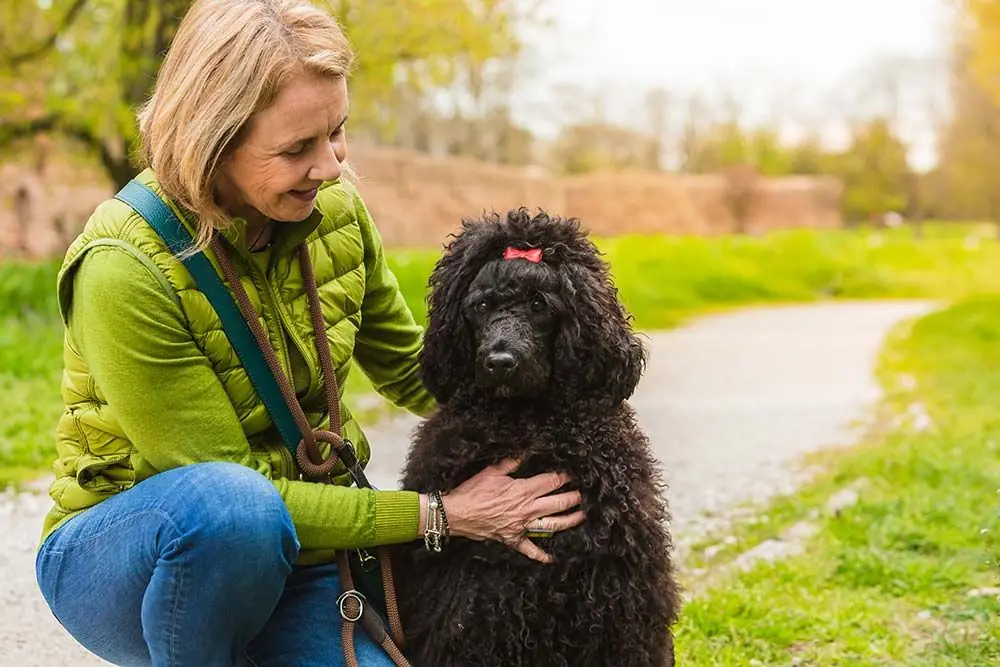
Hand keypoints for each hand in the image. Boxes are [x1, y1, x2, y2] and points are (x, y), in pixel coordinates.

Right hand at [436, 458, 585, 562]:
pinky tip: (553, 557)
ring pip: (552, 525)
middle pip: (558, 503)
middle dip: (574, 498)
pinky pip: (530, 550)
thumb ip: (511, 463)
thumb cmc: (472, 492)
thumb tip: (524, 453)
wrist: (457, 514)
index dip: (564, 477)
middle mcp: (526, 509)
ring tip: (581, 516)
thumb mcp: (492, 471)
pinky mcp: (513, 539)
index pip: (551, 482)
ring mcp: (522, 526)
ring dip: (569, 521)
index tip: (573, 474)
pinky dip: (542, 555)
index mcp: (522, 490)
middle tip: (585, 494)